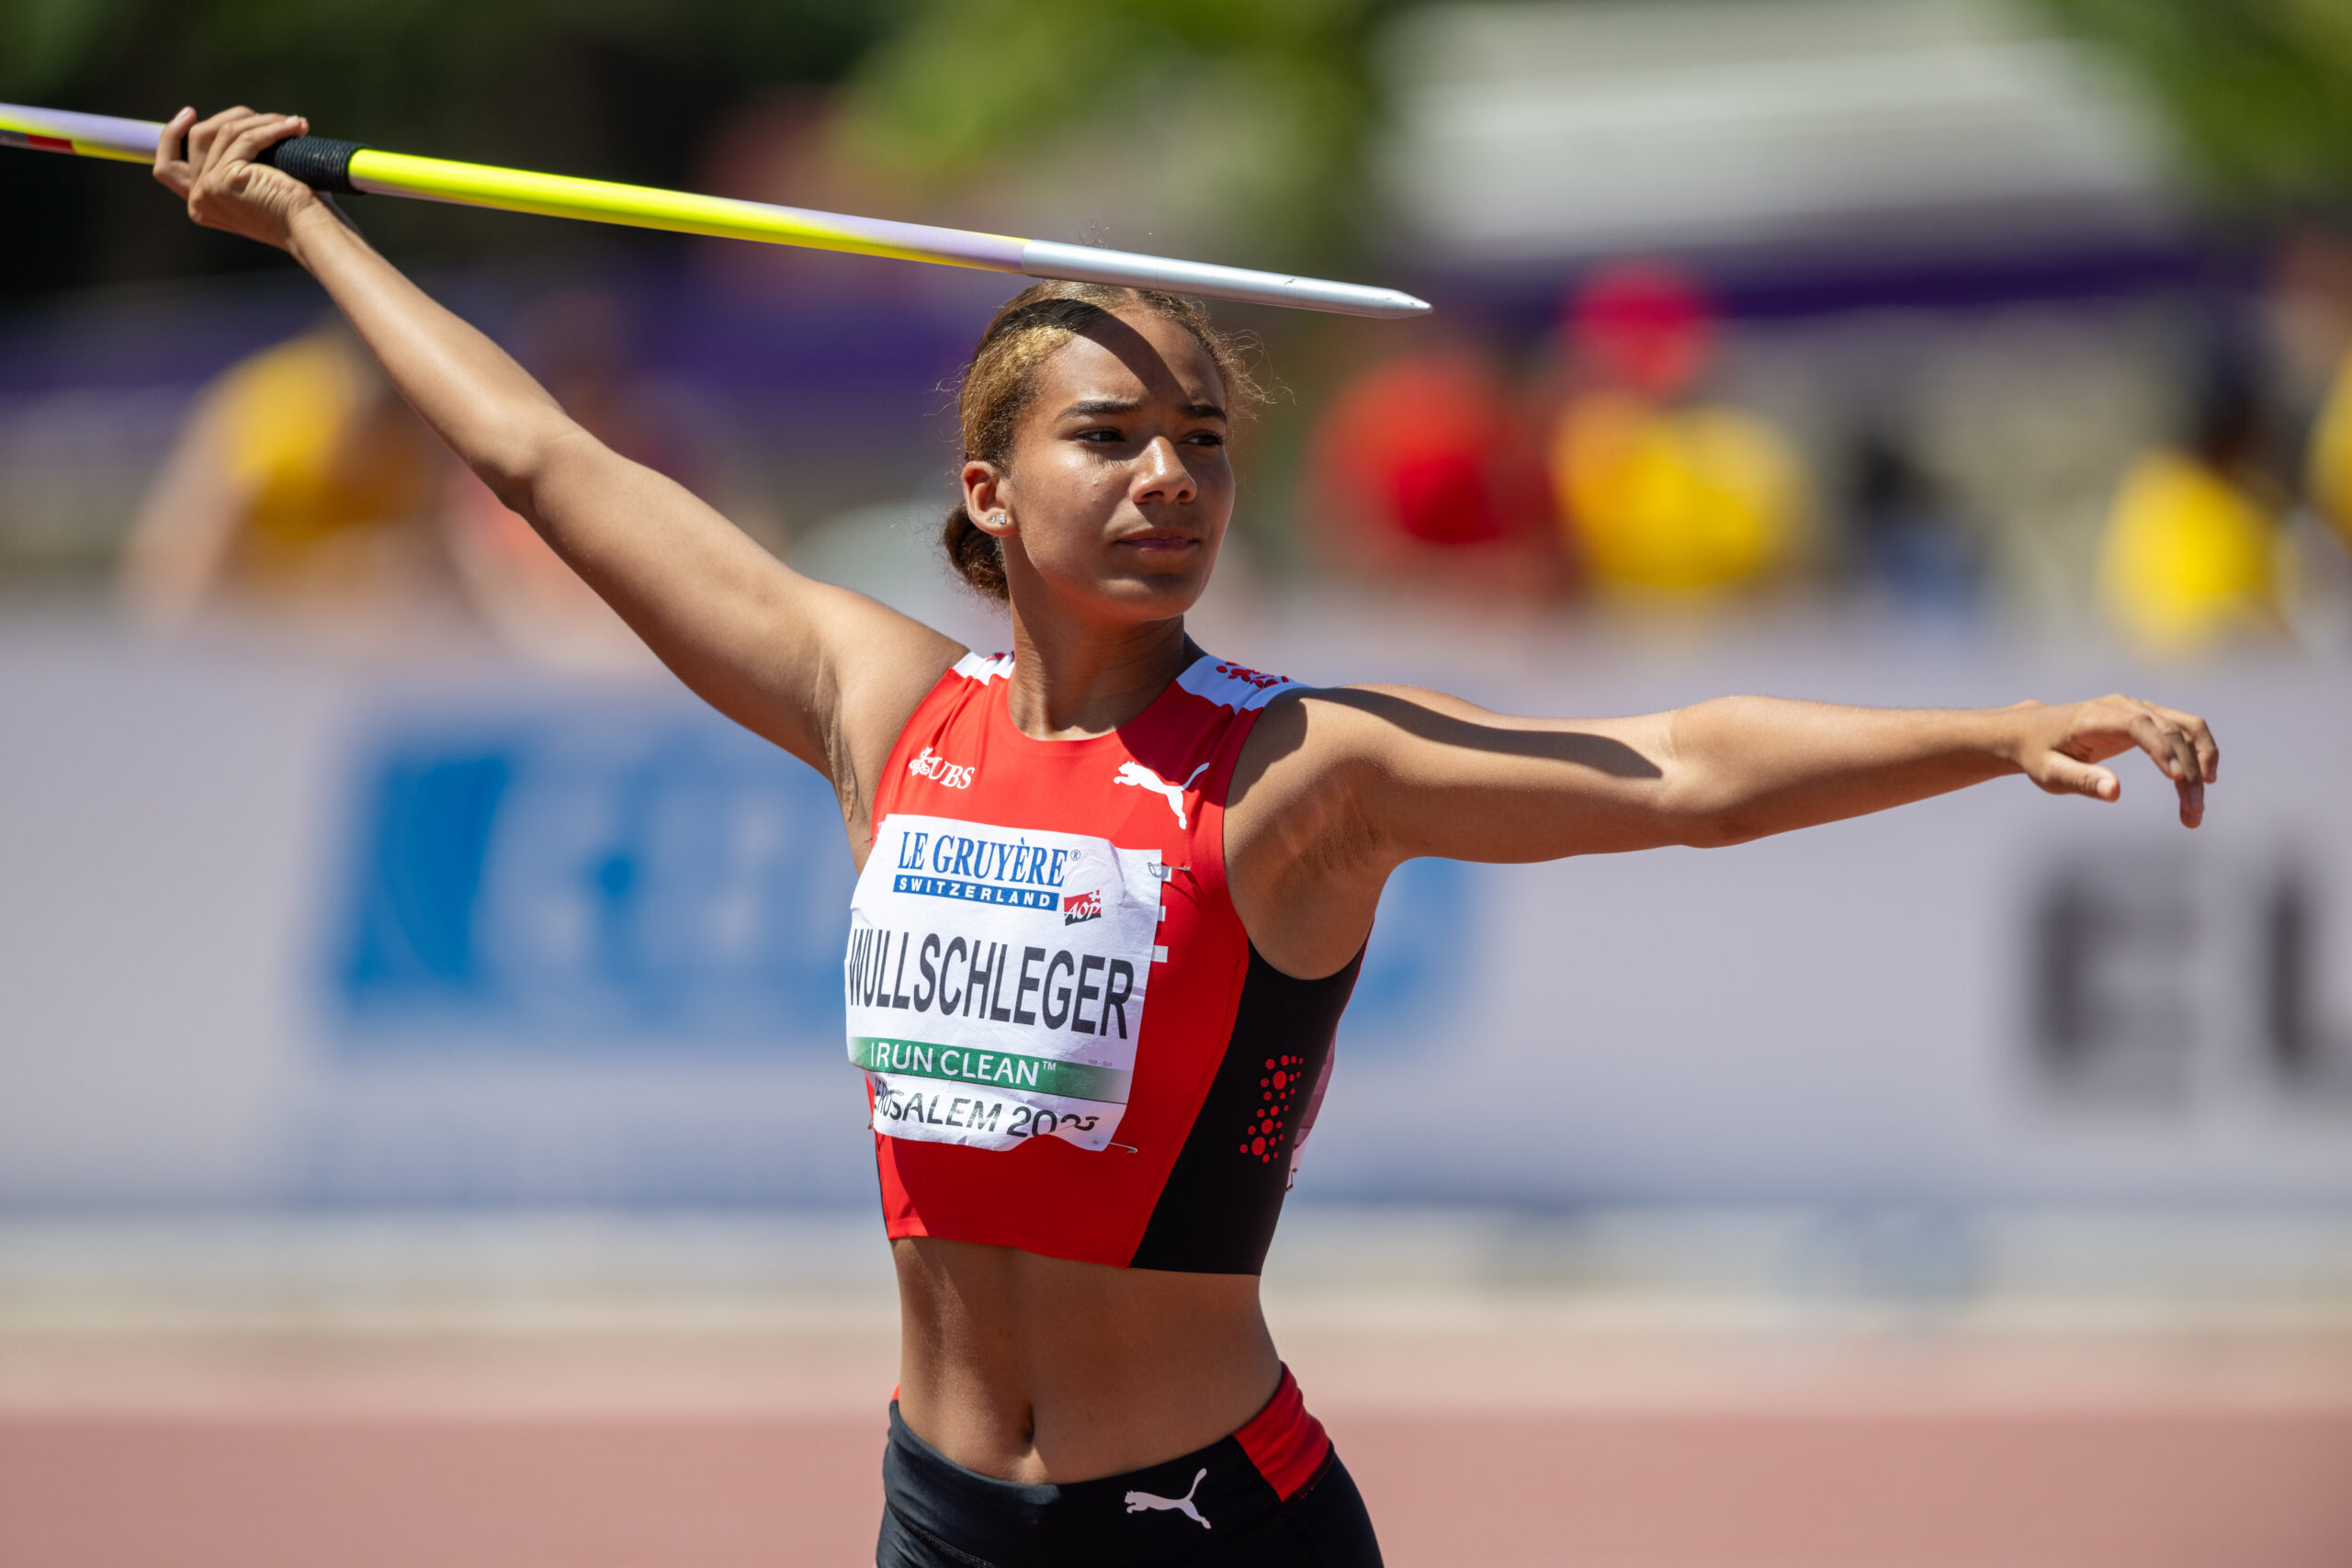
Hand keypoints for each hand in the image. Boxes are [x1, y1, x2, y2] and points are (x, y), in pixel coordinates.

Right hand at [153, 106, 321, 250]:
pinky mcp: (224, 179)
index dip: (171, 136)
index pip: (168, 167)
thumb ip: (235, 163)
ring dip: (261, 121)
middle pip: (196, 138)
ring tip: (291, 123)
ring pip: (224, 132)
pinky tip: (296, 127)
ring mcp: (207, 189)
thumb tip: (236, 122)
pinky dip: (273, 128)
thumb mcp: (254, 184)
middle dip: (229, 118)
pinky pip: (247, 138)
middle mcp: (198, 200)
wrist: (312, 231)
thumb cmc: (297, 210)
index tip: (190, 112)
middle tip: (257, 114)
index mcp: (201, 205)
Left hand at [2007, 694, 2217, 827]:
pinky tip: (2203, 780)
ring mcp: (2137, 708)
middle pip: (2169, 732)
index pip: (2139, 726)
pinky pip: (2183, 730)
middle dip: (2187, 772)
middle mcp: (2122, 706)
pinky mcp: (2146, 717)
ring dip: (2201, 763)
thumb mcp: (2049, 773)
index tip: (2179, 779)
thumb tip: (2115, 792)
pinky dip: (2198, 753)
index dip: (2162, 749)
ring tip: (2197, 807)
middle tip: (2193, 813)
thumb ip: (2080, 780)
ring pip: (2184, 729)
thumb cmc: (2038, 754)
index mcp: (2095, 717)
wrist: (2031, 731)